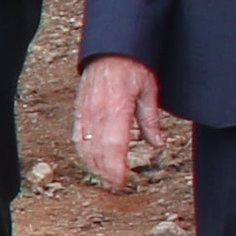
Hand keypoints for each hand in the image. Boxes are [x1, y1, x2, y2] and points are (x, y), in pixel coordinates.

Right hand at [72, 57, 167, 190]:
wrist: (110, 50)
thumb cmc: (132, 66)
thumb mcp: (148, 91)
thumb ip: (150, 120)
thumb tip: (157, 144)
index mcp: (116, 110)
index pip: (114, 148)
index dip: (116, 168)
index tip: (122, 180)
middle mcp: (97, 115)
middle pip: (97, 153)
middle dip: (105, 172)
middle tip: (116, 185)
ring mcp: (85, 114)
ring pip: (84, 148)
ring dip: (93, 166)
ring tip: (104, 177)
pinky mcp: (79, 112)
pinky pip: (77, 138)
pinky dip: (83, 153)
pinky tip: (90, 160)